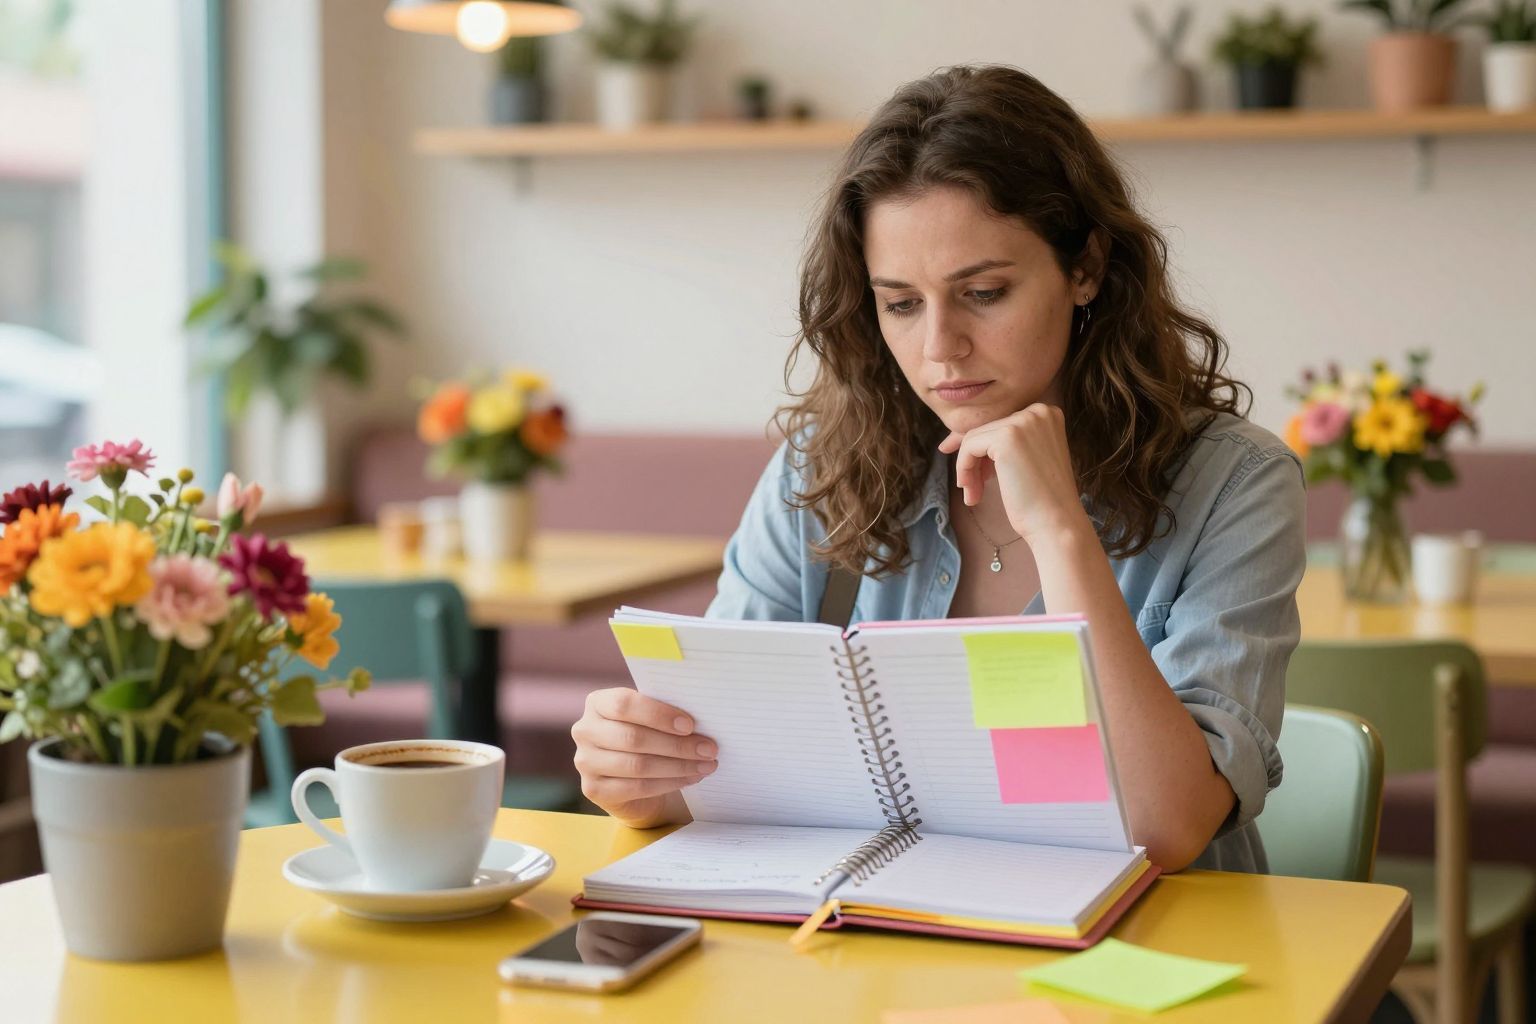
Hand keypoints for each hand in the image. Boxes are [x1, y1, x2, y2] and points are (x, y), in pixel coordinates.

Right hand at [571, 688, 716, 827]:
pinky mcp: (593, 789)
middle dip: (677, 745)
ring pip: (638, 765)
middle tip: (709, 749)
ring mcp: (585, 761)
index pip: (624, 704)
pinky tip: (690, 778)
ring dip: (678, 766)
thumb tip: (702, 719)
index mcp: (598, 702)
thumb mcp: (650, 719)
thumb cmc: (645, 735)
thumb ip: (664, 714)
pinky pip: (638, 787)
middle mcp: (585, 730)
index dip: (659, 715)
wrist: (629, 775)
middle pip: (633, 738)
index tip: (690, 725)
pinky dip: (670, 783)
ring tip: (705, 765)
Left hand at [936, 404, 1089, 543]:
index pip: (1000, 424)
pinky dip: (964, 469)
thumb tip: (954, 439)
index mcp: (1047, 413)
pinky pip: (969, 447)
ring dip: (968, 469)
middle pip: (987, 430)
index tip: (973, 472)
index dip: (982, 449)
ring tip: (973, 495)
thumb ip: (1004, 443)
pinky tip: (972, 493)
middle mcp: (1038, 410)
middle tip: (974, 489)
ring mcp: (1023, 422)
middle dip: (975, 461)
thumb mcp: (1025, 460)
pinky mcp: (1006, 437)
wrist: (1057, 524)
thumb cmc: (1042, 500)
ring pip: (974, 439)